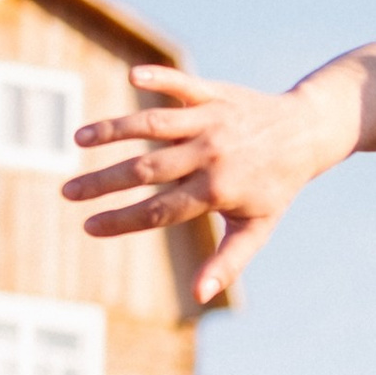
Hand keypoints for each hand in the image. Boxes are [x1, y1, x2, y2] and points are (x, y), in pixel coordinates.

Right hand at [63, 64, 350, 303]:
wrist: (307, 133)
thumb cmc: (276, 187)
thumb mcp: (256, 229)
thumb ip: (227, 262)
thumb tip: (198, 295)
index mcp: (217, 191)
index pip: (159, 210)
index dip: (121, 220)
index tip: (89, 227)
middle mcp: (211, 154)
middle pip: (146, 170)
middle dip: (103, 183)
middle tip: (68, 193)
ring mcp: (211, 121)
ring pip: (153, 125)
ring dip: (113, 130)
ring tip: (78, 139)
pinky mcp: (213, 93)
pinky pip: (181, 85)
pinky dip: (157, 79)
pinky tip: (131, 79)